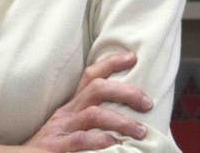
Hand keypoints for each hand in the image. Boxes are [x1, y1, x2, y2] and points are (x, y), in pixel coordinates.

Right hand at [25, 52, 152, 151]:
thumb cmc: (52, 147)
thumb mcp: (68, 127)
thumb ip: (90, 120)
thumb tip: (124, 114)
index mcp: (71, 107)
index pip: (91, 77)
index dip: (111, 63)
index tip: (132, 57)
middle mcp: (66, 114)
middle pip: (97, 89)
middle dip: (125, 91)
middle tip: (147, 102)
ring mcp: (61, 130)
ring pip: (93, 114)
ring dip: (121, 120)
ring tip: (140, 131)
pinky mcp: (56, 148)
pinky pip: (80, 140)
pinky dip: (99, 140)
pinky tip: (114, 144)